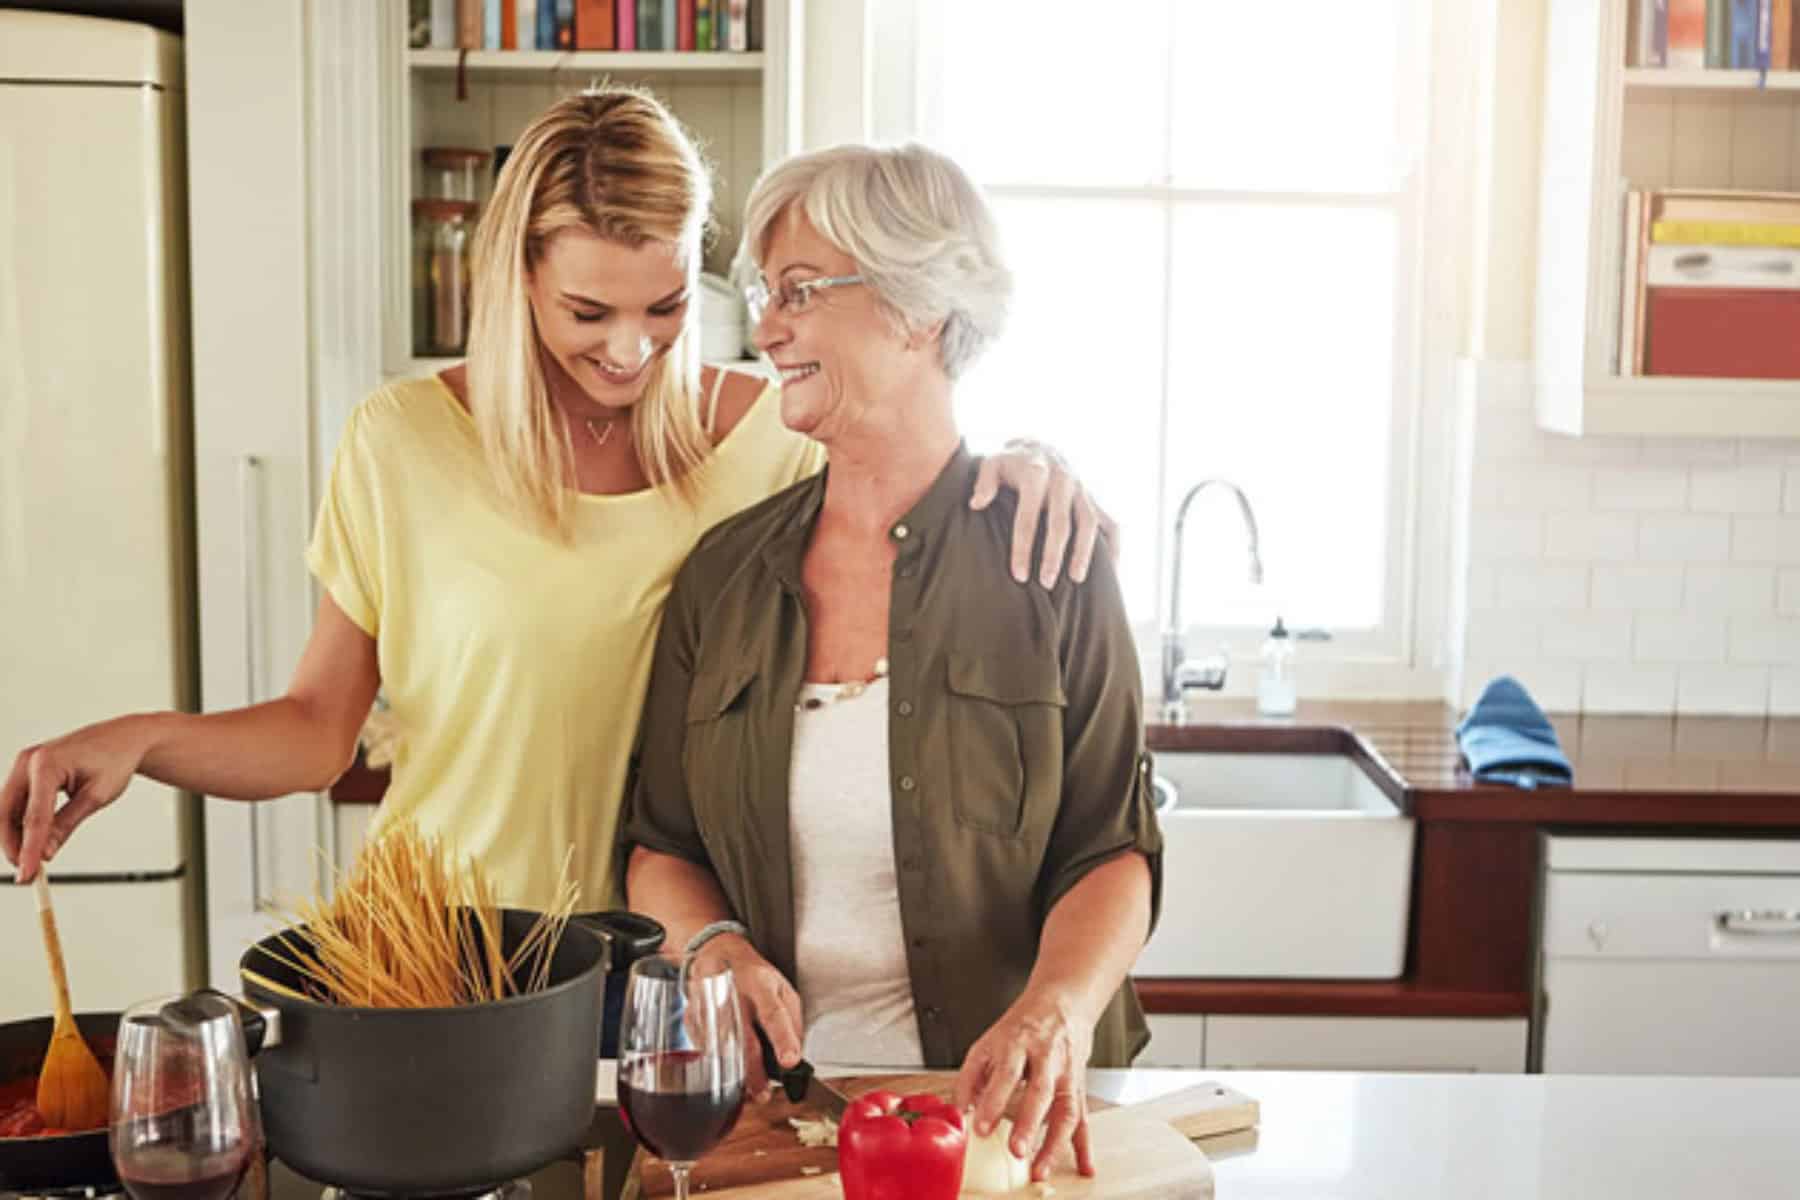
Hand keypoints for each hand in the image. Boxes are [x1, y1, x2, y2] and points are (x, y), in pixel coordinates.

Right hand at [2, 717, 146, 882]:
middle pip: (6, 813)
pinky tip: (33, 840)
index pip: (33, 817)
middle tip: (26, 872)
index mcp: (46, 764)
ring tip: (32, 859)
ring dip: (15, 835)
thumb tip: (46, 853)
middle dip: (13, 845)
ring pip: (8, 809)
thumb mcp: (96, 797)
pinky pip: (17, 801)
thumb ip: (67, 825)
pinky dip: (21, 822)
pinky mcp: (27, 770)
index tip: (28, 874)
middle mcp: (29, 760)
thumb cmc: (115, 761)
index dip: (28, 850)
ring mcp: (25, 763)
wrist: (124, 738)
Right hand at [698, 933, 803, 1101]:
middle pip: (743, 1038)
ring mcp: (709, 1007)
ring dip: (737, 1075)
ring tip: (751, 1091)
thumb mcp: (783, 988)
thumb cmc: (754, 975)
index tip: (790, 1061)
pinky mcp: (693, 1019)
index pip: (773, 1012)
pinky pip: (706, 1050)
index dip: (782, 1038)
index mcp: (760, 984)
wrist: (716, 954)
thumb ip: (792, 1020)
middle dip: (754, 1072)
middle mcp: (732, 995)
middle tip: (764, 1093)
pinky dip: (720, 1065)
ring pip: (721, 1049)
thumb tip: (795, 1052)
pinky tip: (731, 1071)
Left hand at [953, 987, 1095, 1181]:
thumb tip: (958, 1111)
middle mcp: (1046, 1057)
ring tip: (1040, 1168)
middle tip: (1017, 1151)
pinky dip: (1084, 1145)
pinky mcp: (1079, 1086)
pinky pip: (1082, 1117)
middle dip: (1029, 1123)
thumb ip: (970, 1077)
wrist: (1062, 1002)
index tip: (980, 1128)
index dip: (993, 1102)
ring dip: (1055, 1143)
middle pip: (1039, 1091)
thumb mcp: (989, 1042)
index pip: (1006, 1073)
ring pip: (1065, 1108)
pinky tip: (1084, 1166)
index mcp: (1018, 1042)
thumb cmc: (1021, 1026)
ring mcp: (1066, 1072)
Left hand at [970, 440, 1118, 588]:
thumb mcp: (991, 463)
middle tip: (1046, 584)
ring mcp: (1082, 489)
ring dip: (1084, 552)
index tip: (1019, 575)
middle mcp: (1063, 480)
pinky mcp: (1095, 498)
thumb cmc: (1010, 463)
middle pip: (1061, 523)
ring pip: (1089, 523)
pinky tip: (1110, 572)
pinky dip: (1113, 546)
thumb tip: (976, 504)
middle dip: (1054, 555)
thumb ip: (984, 482)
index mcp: (1036, 473)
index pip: (1028, 516)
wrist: (1038, 446)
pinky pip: (1111, 523)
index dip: (1023, 547)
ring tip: (1076, 580)